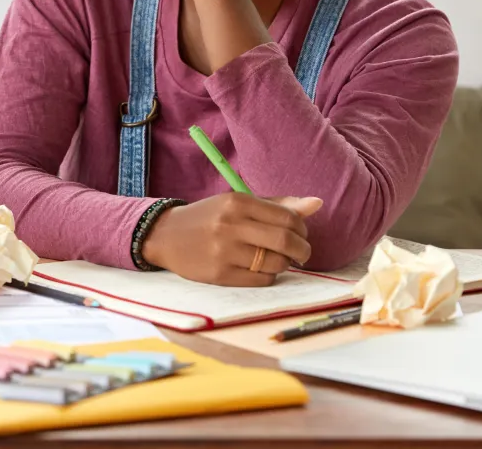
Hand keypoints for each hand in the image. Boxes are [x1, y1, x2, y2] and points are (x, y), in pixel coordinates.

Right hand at [140, 193, 322, 286]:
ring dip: (285, 264)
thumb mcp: (236, 204)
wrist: (165, 235)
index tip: (301, 233)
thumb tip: (316, 203)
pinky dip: (268, 276)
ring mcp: (224, 250)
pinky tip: (259, 269)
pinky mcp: (220, 273)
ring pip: (276, 262)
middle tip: (301, 253)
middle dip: (302, 250)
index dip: (303, 228)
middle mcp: (230, 224)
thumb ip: (276, 205)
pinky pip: (261, 279)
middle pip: (286, 240)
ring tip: (277, 260)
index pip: (288, 217)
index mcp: (237, 202)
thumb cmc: (207, 218)